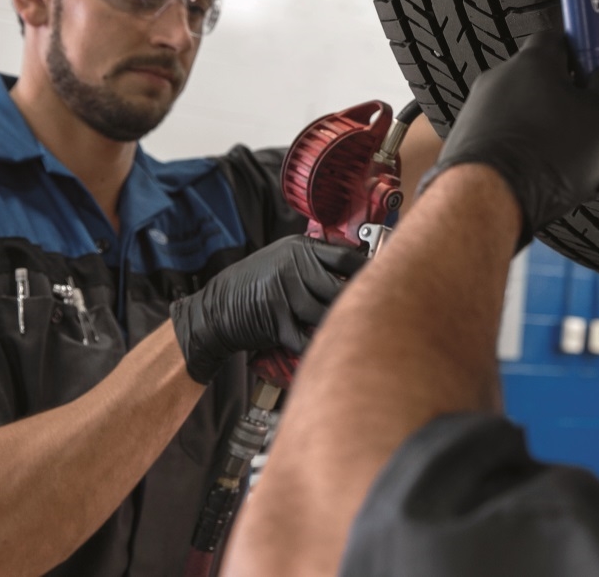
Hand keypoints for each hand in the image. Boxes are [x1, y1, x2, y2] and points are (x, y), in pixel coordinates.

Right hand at [170, 235, 368, 383]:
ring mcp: (284, 294)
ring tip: (351, 330)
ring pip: (326, 314)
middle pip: (342, 287)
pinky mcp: (275, 320)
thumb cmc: (255, 284)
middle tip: (373, 311)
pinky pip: (306, 337)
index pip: (347, 257)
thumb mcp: (283, 259)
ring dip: (338, 325)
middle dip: (357, 302)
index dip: (368, 269)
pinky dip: (317, 345)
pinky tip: (327, 347)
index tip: (383, 278)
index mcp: (300, 250)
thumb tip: (357, 265)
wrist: (215, 308)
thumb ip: (315, 260)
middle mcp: (294, 268)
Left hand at [424, 32, 598, 245]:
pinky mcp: (467, 141)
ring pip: (525, 115)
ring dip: (546, 134)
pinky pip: (504, 139)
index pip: (561, 38)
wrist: (488, 200)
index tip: (596, 69)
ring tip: (567, 167)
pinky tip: (540, 179)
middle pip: (543, 81)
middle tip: (588, 131)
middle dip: (567, 105)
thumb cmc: (543, 160)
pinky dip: (523, 154)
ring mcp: (478, 110)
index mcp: (533, 63)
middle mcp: (499, 79)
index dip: (584, 54)